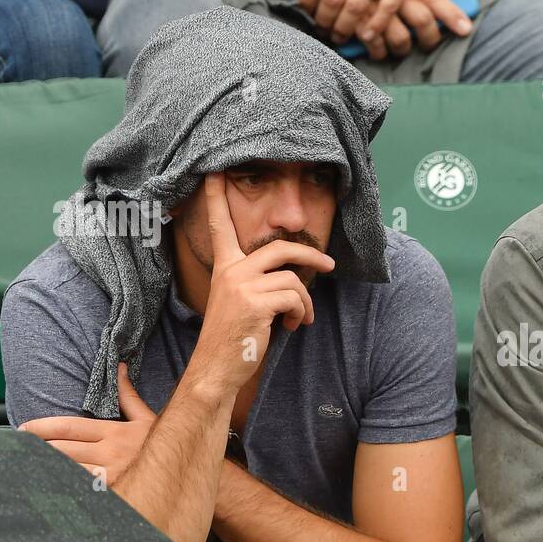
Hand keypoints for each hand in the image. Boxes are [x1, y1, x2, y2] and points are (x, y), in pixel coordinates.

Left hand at [19, 362, 155, 487]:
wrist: (187, 474)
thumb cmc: (164, 445)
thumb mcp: (147, 418)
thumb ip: (128, 394)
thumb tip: (120, 366)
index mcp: (115, 432)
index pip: (69, 427)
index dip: (42, 428)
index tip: (23, 429)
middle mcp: (111, 453)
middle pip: (62, 449)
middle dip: (36, 448)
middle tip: (15, 448)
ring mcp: (112, 476)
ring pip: (67, 471)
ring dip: (44, 468)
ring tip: (22, 466)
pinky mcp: (114, 495)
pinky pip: (81, 490)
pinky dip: (62, 487)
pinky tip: (47, 486)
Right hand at [187, 173, 334, 396]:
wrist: (216, 369)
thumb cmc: (232, 337)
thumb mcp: (239, 301)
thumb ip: (257, 281)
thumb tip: (292, 276)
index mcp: (224, 267)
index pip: (219, 226)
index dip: (217, 199)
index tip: (213, 173)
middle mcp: (231, 271)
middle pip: (281, 247)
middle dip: (311, 256)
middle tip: (329, 266)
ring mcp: (242, 285)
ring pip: (293, 278)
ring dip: (306, 302)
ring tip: (300, 318)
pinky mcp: (255, 302)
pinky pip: (295, 297)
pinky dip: (301, 313)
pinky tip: (292, 326)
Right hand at [346, 0, 466, 59]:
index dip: (452, 15)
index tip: (465, 28)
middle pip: (423, 22)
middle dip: (428, 39)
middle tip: (427, 45)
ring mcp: (379, 7)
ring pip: (401, 38)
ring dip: (402, 49)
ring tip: (399, 51)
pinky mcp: (360, 19)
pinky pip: (376, 43)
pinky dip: (377, 51)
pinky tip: (376, 52)